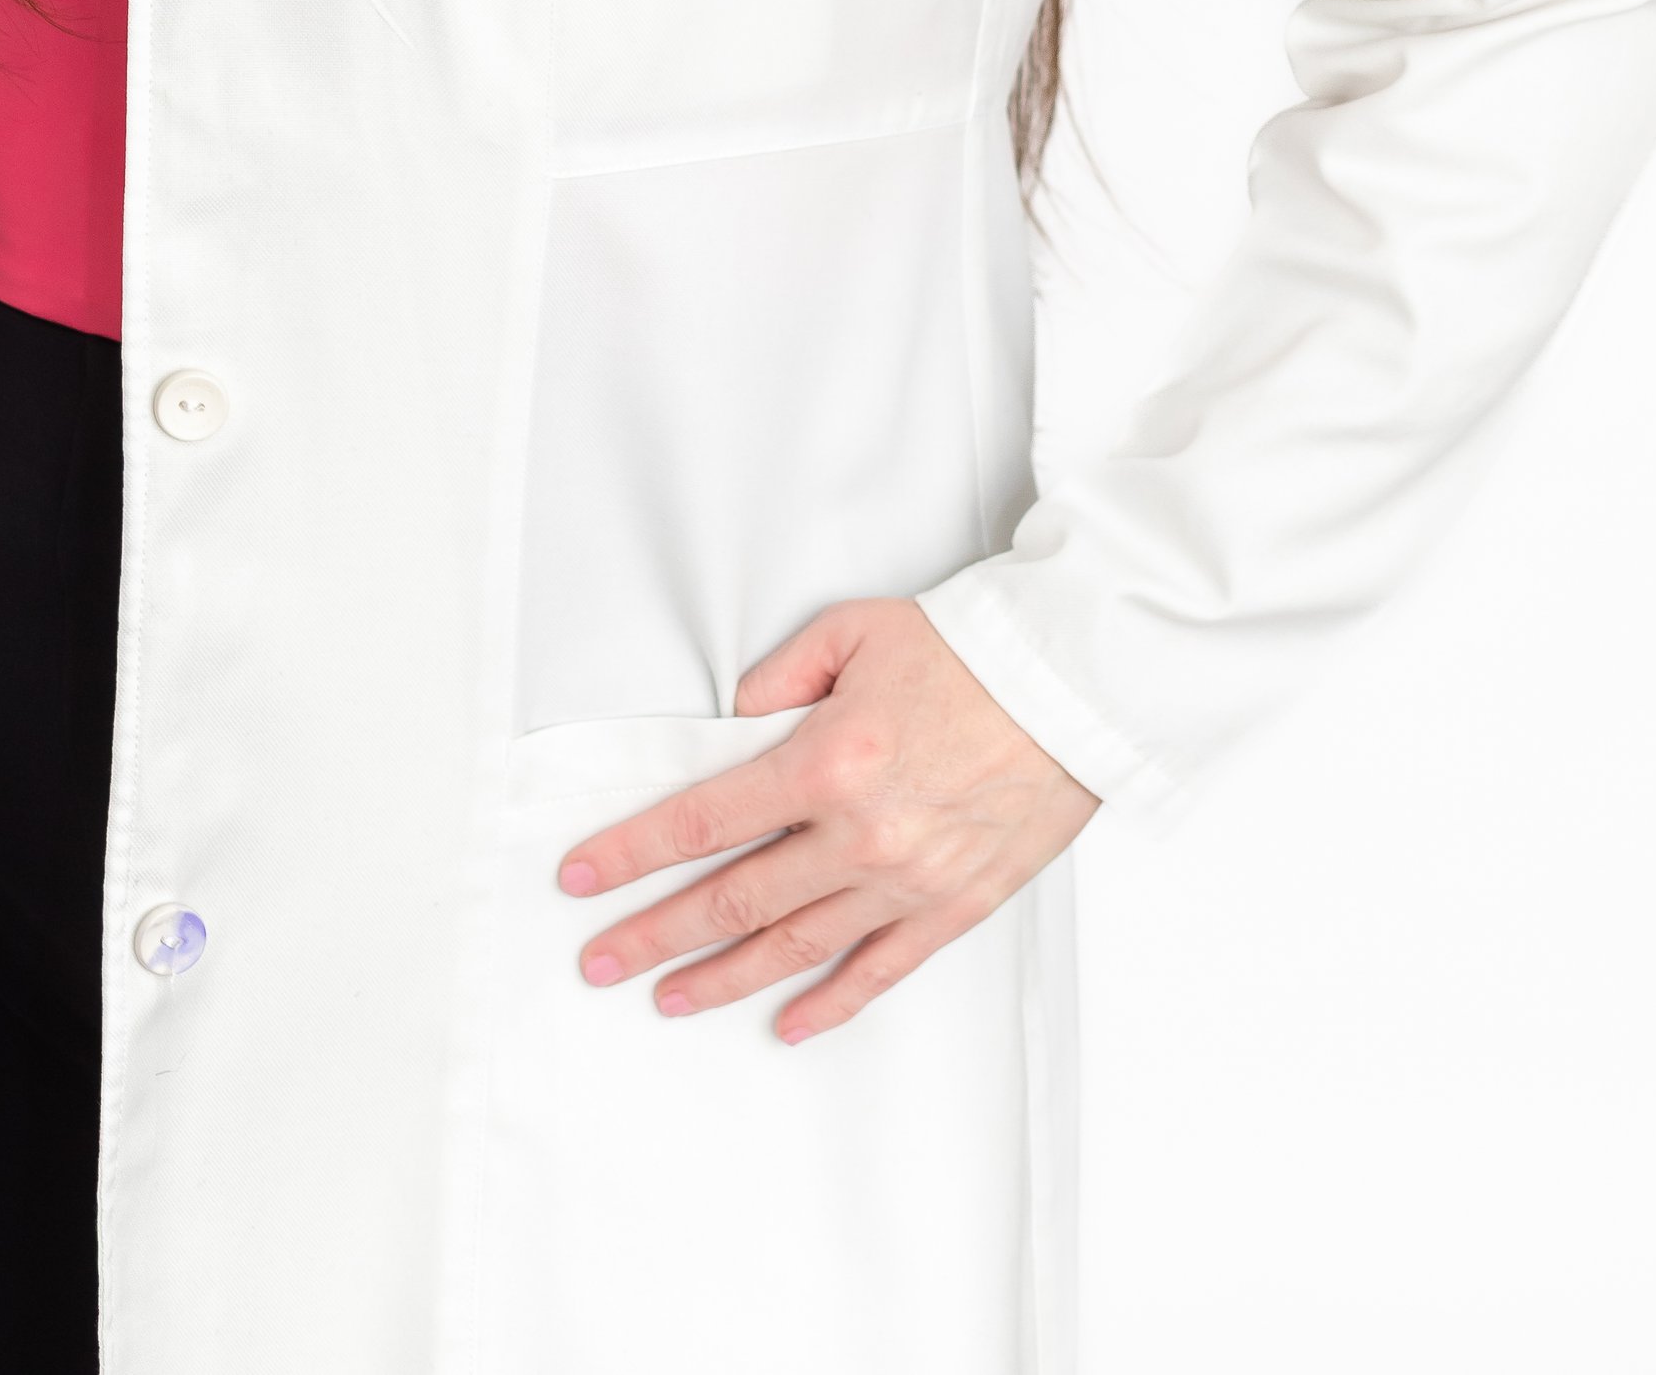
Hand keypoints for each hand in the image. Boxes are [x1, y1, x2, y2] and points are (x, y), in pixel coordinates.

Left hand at [557, 596, 1097, 1043]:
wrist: (1072, 685)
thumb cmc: (968, 650)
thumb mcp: (855, 632)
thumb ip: (781, 676)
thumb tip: (733, 719)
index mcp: (826, 760)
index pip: (704, 820)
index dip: (633, 852)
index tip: (582, 877)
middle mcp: (859, 834)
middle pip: (733, 899)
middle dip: (655, 932)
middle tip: (600, 960)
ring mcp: (907, 880)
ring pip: (795, 946)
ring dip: (723, 978)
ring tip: (668, 998)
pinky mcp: (954, 906)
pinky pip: (880, 971)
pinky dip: (831, 1004)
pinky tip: (788, 1023)